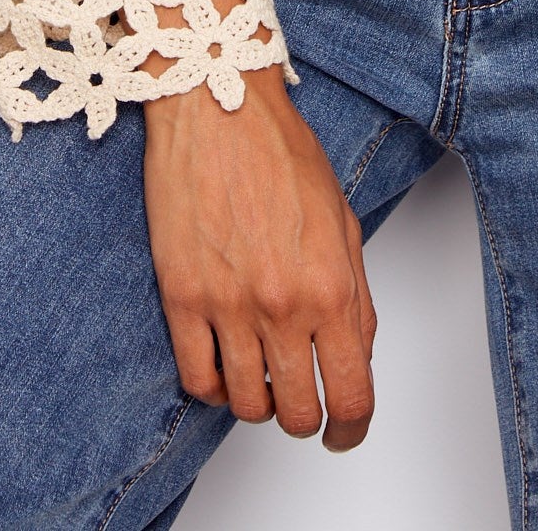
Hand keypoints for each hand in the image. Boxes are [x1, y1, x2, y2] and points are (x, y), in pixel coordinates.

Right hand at [142, 65, 377, 451]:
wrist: (218, 106)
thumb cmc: (279, 150)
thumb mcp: (342, 219)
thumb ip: (355, 293)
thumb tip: (356, 351)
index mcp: (331, 285)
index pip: (351, 395)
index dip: (351, 428)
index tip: (344, 431)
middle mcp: (282, 304)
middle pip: (297, 413)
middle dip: (304, 416)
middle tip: (301, 399)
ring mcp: (228, 305)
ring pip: (247, 407)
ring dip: (258, 401)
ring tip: (260, 370)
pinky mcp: (182, 297)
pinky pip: (197, 380)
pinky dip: (214, 386)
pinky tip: (223, 361)